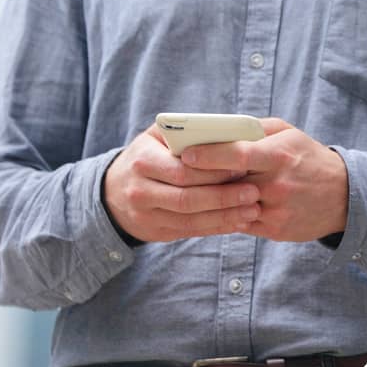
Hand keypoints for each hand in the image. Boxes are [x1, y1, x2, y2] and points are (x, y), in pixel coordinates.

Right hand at [102, 124, 260, 241]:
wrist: (113, 192)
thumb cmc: (148, 155)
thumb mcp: (158, 137)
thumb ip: (187, 134)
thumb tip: (230, 136)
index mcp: (142, 161)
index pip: (182, 170)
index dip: (213, 171)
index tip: (242, 166)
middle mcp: (140, 191)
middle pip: (188, 197)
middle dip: (224, 196)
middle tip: (253, 191)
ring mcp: (146, 215)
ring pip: (190, 219)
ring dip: (225, 215)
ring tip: (252, 208)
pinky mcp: (155, 232)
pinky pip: (190, 231)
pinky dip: (216, 227)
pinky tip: (237, 221)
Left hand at [181, 119, 348, 241]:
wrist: (344, 195)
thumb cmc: (308, 157)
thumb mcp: (289, 133)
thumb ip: (255, 129)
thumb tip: (218, 128)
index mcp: (280, 155)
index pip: (237, 154)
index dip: (208, 155)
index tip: (185, 153)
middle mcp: (278, 184)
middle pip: (229, 183)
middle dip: (201, 179)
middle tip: (177, 173)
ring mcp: (277, 210)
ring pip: (231, 207)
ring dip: (211, 199)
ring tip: (193, 190)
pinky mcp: (276, 230)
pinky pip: (241, 222)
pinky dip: (228, 213)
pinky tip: (217, 205)